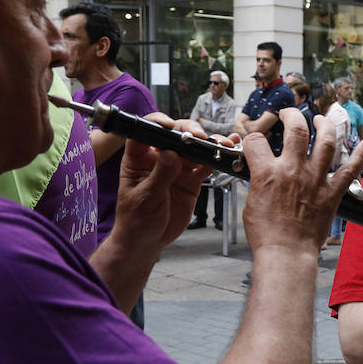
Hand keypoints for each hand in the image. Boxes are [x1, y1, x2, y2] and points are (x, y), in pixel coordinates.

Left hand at [111, 112, 213, 254]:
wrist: (148, 240)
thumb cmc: (136, 219)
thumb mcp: (145, 198)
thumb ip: (159, 175)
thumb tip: (171, 153)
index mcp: (139, 158)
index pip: (145, 131)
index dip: (157, 123)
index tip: (170, 126)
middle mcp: (159, 158)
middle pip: (175, 134)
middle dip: (189, 130)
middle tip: (199, 137)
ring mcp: (177, 168)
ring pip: (194, 147)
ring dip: (208, 142)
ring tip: (221, 143)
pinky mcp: (191, 180)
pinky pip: (205, 165)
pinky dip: (216, 158)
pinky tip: (226, 153)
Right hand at [242, 109, 362, 254]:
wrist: (286, 253)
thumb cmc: (267, 234)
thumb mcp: (251, 202)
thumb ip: (258, 181)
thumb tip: (261, 173)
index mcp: (267, 173)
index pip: (256, 142)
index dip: (253, 139)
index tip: (255, 142)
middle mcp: (293, 171)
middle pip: (296, 130)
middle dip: (292, 115)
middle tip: (289, 114)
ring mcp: (316, 180)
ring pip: (326, 141)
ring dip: (326, 125)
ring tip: (322, 120)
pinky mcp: (333, 193)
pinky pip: (351, 169)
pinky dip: (361, 154)